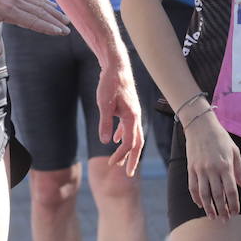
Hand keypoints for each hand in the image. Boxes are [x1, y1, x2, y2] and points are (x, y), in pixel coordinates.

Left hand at [0, 0, 69, 57]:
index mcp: (7, 10)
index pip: (32, 20)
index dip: (47, 27)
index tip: (60, 32)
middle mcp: (14, 0)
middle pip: (39, 11)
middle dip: (55, 20)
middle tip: (68, 28)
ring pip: (38, 2)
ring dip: (52, 11)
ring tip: (65, 18)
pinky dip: (43, 1)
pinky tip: (50, 5)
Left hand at [95, 57, 144, 175]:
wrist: (116, 66)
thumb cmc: (110, 83)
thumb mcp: (103, 104)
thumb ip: (105, 123)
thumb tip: (106, 142)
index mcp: (132, 117)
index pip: (128, 143)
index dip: (120, 156)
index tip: (112, 165)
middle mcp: (135, 116)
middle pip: (137, 143)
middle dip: (133, 159)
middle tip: (129, 174)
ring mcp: (133, 112)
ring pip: (134, 135)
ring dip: (128, 149)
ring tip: (122, 161)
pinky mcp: (128, 108)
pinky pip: (128, 126)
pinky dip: (123, 135)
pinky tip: (115, 140)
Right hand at [183, 111, 240, 218]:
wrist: (200, 126)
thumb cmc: (220, 138)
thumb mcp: (234, 150)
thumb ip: (239, 169)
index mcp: (225, 166)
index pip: (231, 191)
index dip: (233, 204)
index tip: (235, 213)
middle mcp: (212, 170)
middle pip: (217, 196)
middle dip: (222, 210)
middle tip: (225, 220)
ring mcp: (200, 169)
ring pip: (204, 194)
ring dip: (209, 208)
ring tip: (213, 217)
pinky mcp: (191, 168)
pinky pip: (193, 187)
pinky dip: (196, 198)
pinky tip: (200, 205)